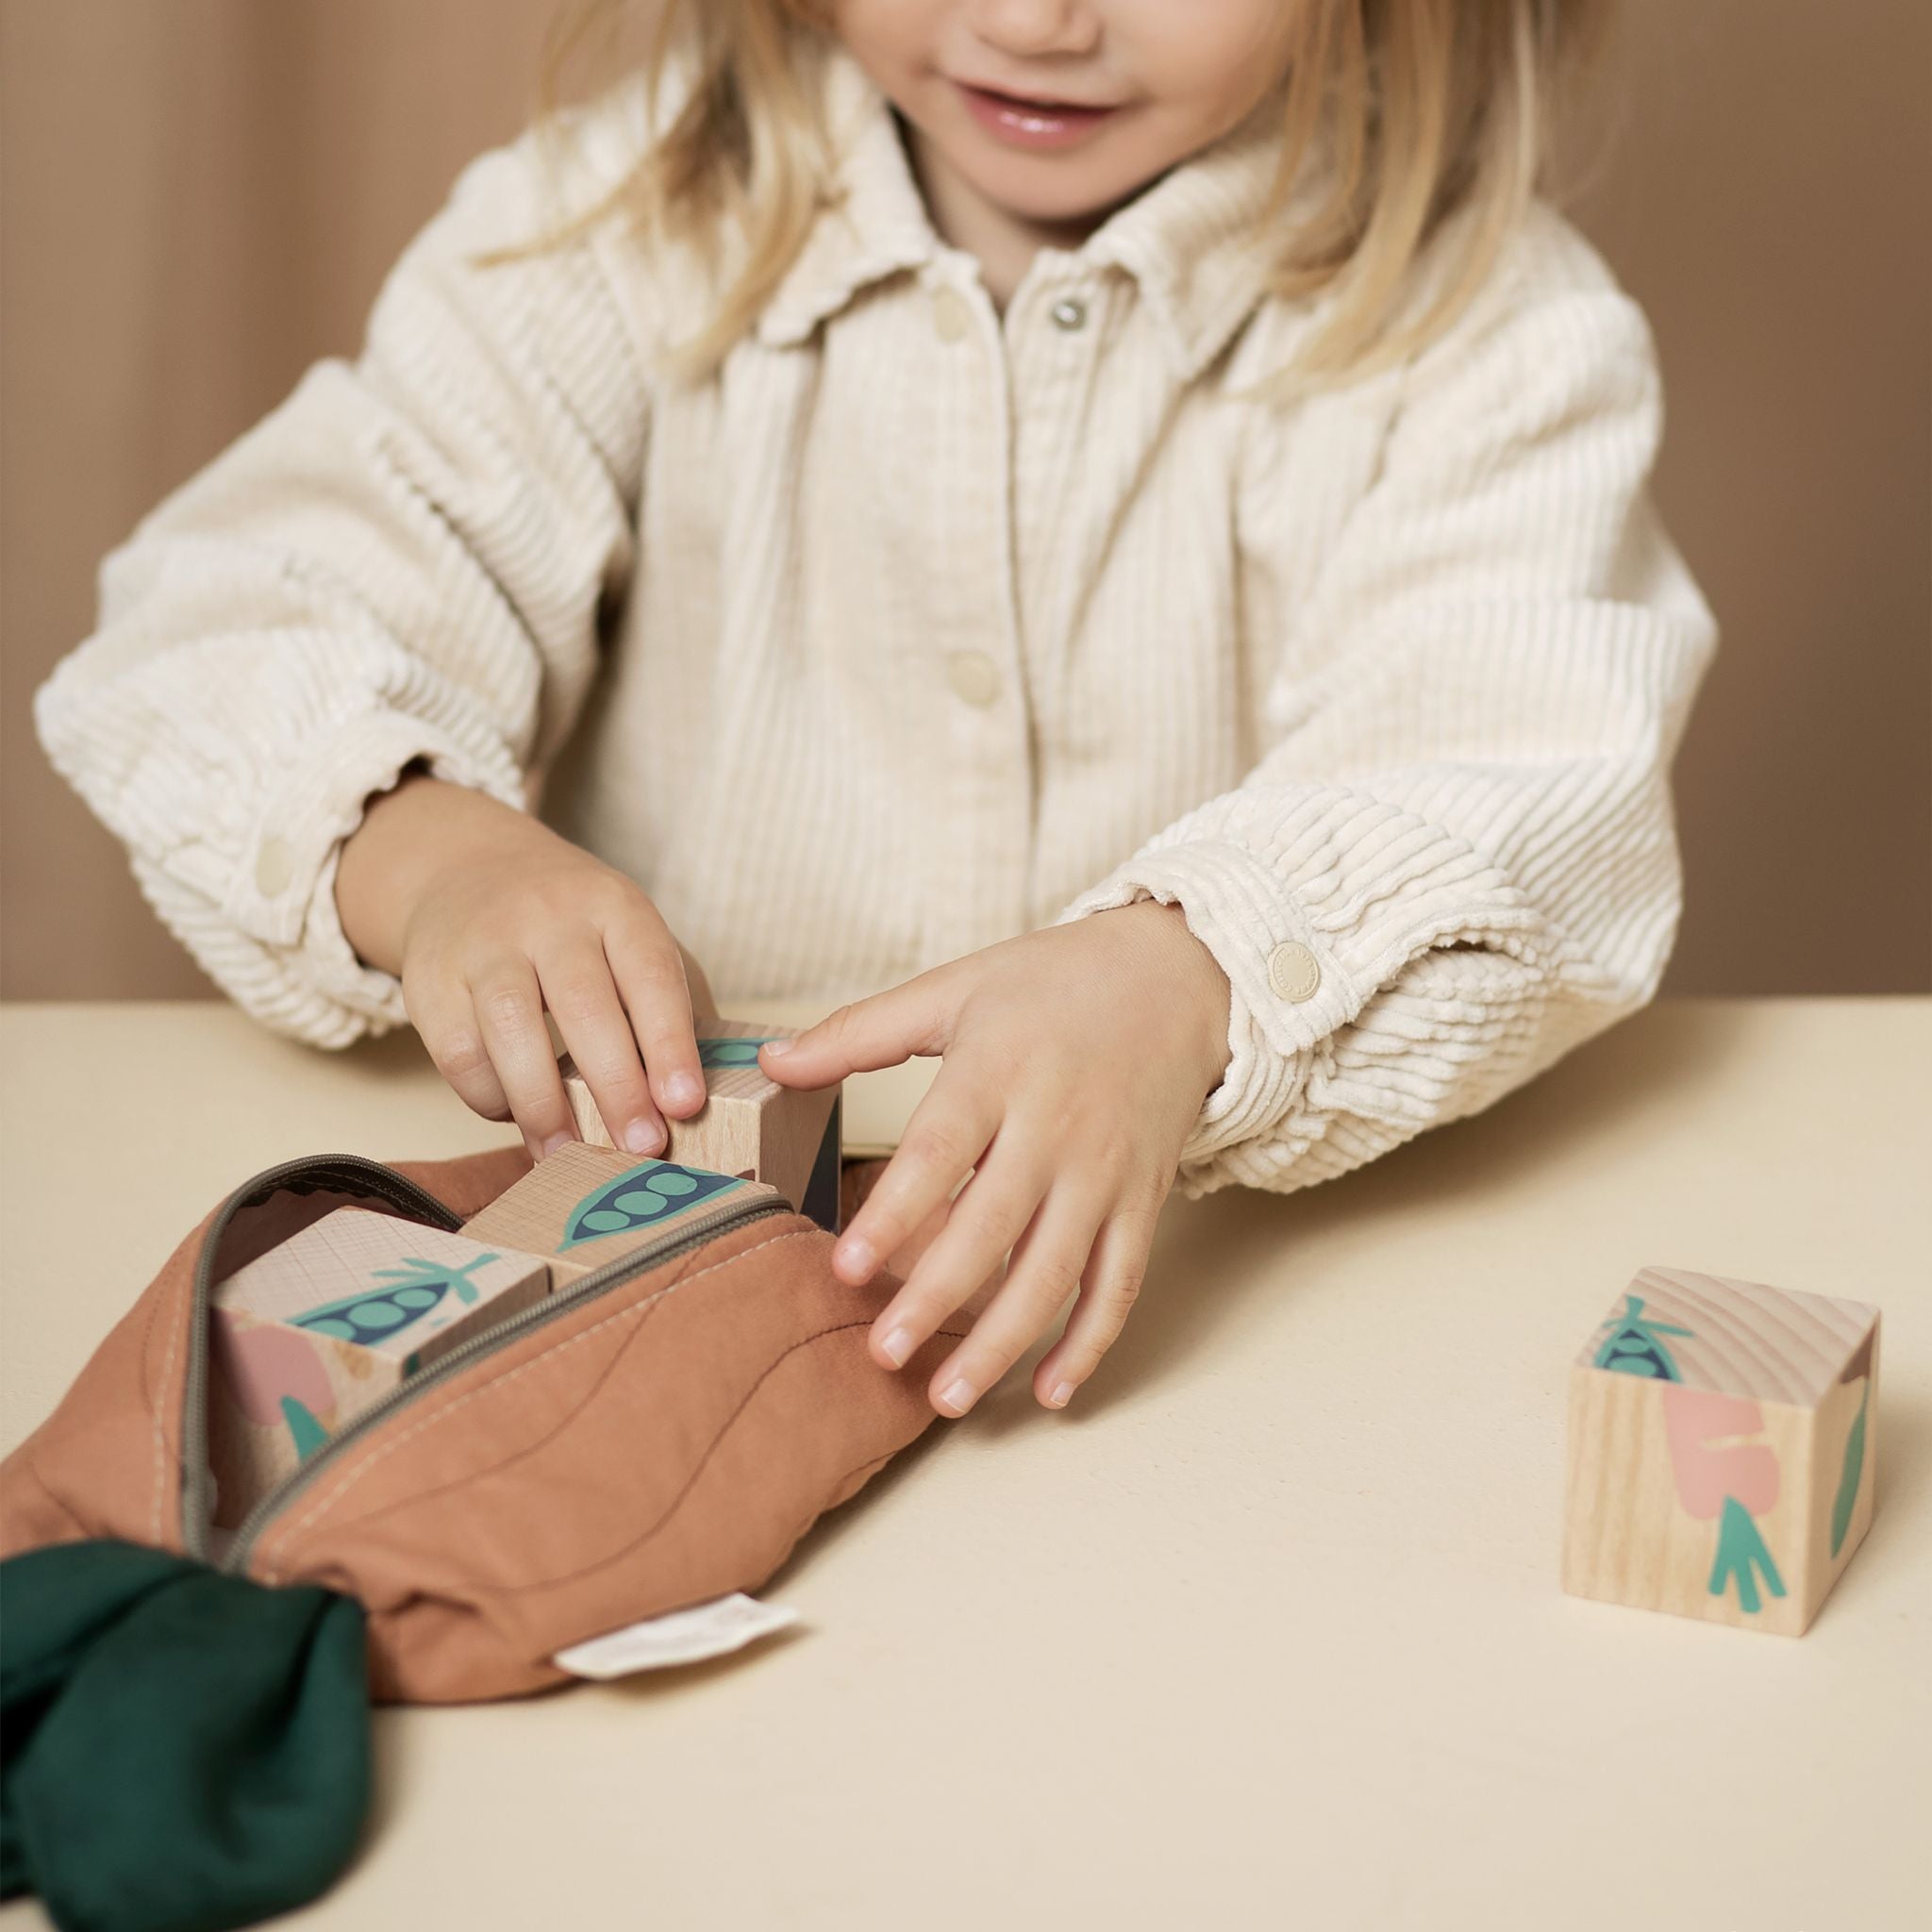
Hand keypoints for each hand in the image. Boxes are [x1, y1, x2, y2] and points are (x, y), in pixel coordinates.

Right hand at [336, 771, 715, 1159]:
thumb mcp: (632, 939)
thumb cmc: (575, 930)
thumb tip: (698, 1098)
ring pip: (511, 1027)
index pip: (650, 973)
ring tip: (571, 1155)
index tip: (686, 1103)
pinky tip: (518, 1117)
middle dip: (617, 1086)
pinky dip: (491, 1097)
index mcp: (615, 906)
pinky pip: (460, 1052)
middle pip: (584, 1004)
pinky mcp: (431, 980)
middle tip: (642, 1146)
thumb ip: (671, 1005)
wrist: (467, 871)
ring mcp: (484, 945)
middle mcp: (549, 917)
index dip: (670, 1042)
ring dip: (544, 1104)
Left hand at [759, 901, 1232, 1414]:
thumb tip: (772, 1061)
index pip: (940, 1152)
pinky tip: (1051, 1394)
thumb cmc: (1055, 983)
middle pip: (994, 1227)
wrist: (1179, 979)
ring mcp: (1105, 1172)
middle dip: (937, 1298)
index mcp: (999, 1070)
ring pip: (1056, 1272)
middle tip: (883, 1353)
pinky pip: (1120, 1283)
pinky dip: (1091, 1343)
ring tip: (949, 1395)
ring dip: (1005, 1342)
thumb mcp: (956, 988)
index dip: (894, 1215)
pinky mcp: (1143, 1201)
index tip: (846, 1268)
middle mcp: (1056, 1128)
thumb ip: (860, 1031)